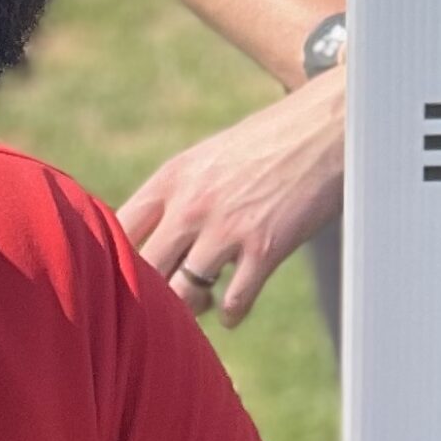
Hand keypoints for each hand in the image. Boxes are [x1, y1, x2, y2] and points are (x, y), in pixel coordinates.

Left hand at [120, 66, 346, 325]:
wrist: (328, 127)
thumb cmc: (272, 140)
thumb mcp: (211, 156)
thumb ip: (180, 192)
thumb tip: (156, 235)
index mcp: (173, 177)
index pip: (117, 230)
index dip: (112, 259)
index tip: (126, 273)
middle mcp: (192, 204)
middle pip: (145, 270)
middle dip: (151, 293)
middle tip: (168, 300)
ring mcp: (227, 228)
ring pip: (184, 294)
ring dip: (193, 307)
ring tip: (207, 302)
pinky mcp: (265, 247)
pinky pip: (234, 301)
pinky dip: (231, 313)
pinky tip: (235, 309)